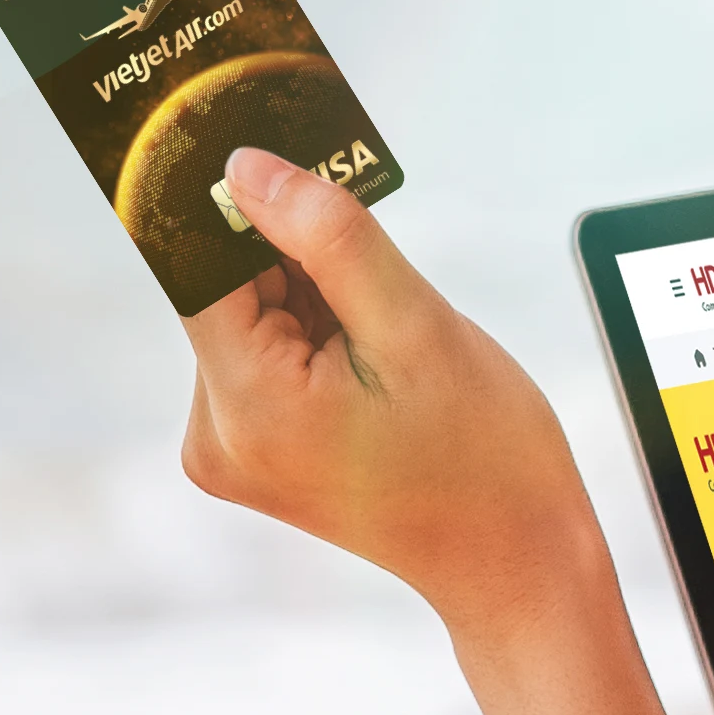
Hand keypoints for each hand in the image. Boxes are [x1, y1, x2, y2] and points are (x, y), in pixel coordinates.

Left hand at [178, 147, 604, 636]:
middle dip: (294, 257)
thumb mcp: (416, 325)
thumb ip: (327, 237)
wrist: (511, 557)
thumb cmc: (483, 453)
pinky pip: (266, 350)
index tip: (282, 157)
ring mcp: (231, 446)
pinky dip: (314, 328)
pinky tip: (372, 359)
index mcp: (247, 407)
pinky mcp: (254, 446)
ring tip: (386, 340)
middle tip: (378, 278)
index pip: (202, 265)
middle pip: (227, 289)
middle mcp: (217, 433)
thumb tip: (243, 166)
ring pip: (251, 314)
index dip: (237, 203)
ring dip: (312, 296)